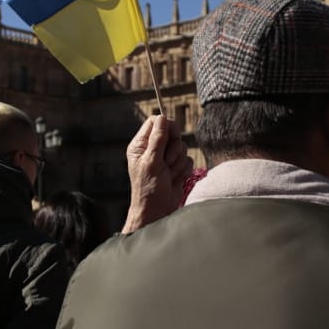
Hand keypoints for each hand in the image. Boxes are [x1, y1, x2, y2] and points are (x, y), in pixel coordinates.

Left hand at [122, 115, 193, 232]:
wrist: (157, 211)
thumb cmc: (148, 189)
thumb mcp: (151, 162)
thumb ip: (157, 140)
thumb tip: (162, 118)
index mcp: (141, 145)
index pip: (156, 122)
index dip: (167, 126)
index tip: (172, 136)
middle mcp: (153, 149)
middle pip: (172, 133)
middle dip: (173, 148)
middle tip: (166, 162)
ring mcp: (166, 158)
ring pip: (182, 147)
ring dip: (177, 163)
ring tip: (168, 175)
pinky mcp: (176, 167)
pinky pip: (187, 160)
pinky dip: (182, 171)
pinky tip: (173, 180)